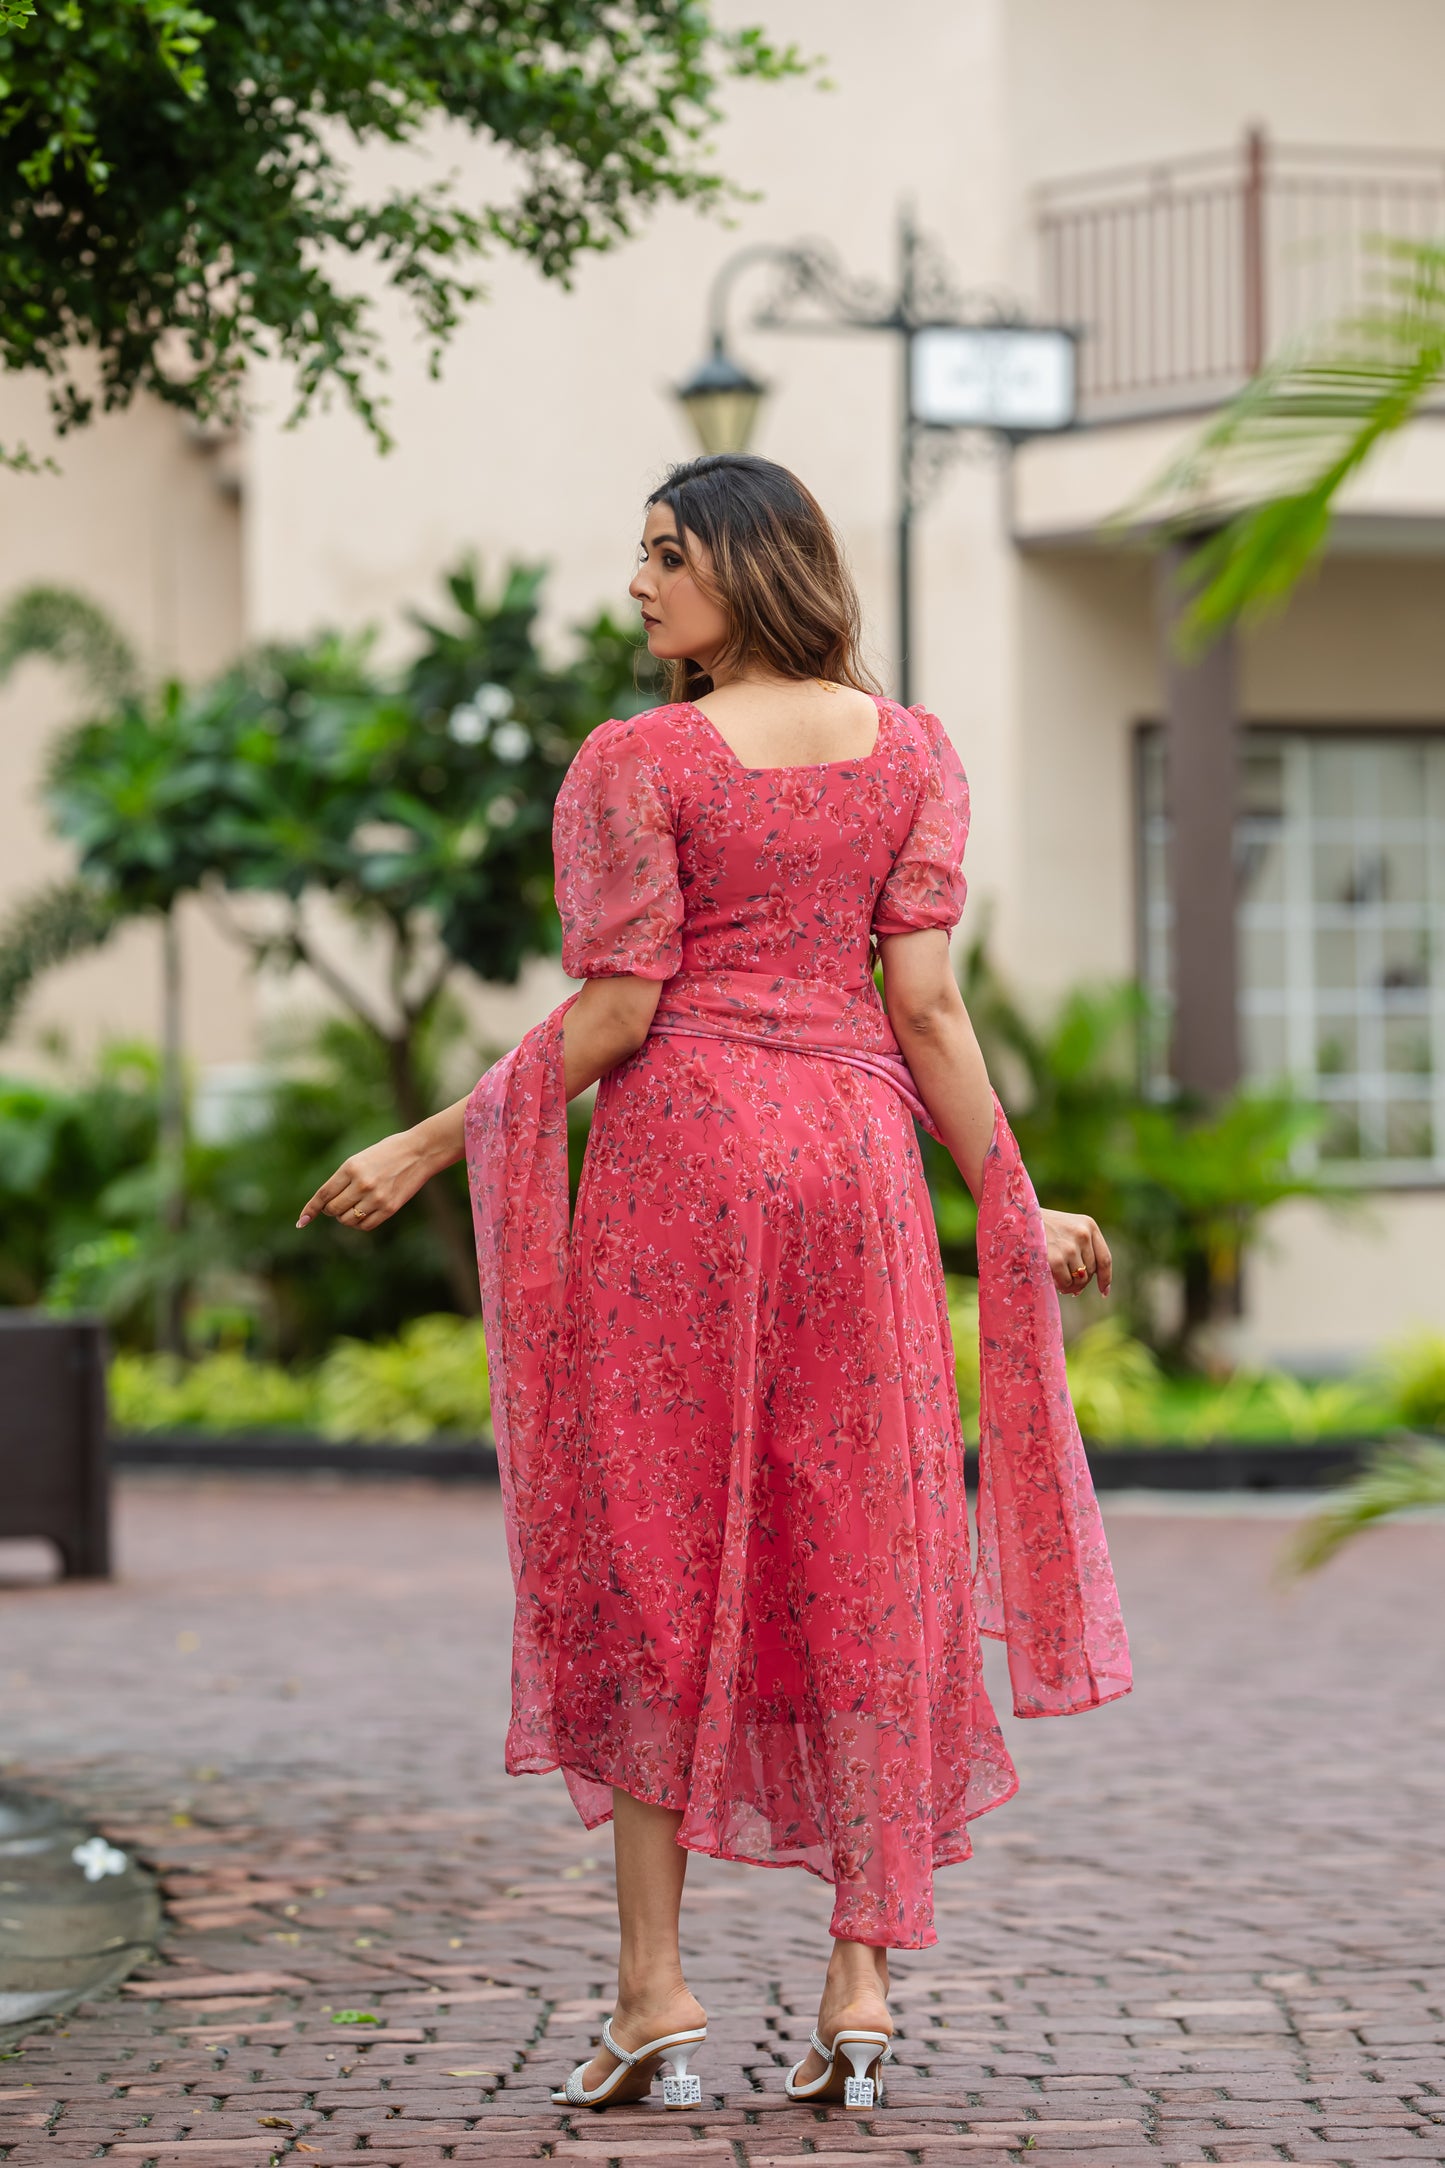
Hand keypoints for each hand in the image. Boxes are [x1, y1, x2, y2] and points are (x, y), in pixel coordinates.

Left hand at [297, 1129, 433, 1232]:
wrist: (420, 1152)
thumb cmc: (388, 1152)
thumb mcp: (361, 1159)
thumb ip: (344, 1179)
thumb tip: (327, 1204)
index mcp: (351, 1167)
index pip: (323, 1194)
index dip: (311, 1209)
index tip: (302, 1221)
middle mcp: (362, 1183)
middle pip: (333, 1209)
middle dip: (331, 1210)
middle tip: (337, 1205)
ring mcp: (376, 1197)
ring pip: (347, 1220)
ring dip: (345, 1217)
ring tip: (353, 1207)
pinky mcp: (389, 1208)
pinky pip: (365, 1225)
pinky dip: (359, 1223)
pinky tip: (363, 1214)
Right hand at [1040, 1208, 1111, 1297]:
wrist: (1017, 1219)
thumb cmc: (1041, 1227)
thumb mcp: (1067, 1229)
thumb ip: (1081, 1250)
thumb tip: (1082, 1286)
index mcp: (1089, 1225)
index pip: (1104, 1258)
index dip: (1105, 1278)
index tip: (1104, 1292)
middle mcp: (1083, 1234)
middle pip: (1091, 1271)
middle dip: (1081, 1282)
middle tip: (1070, 1285)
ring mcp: (1070, 1247)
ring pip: (1080, 1279)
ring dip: (1070, 1285)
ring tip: (1059, 1281)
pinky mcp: (1056, 1258)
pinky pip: (1066, 1282)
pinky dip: (1061, 1286)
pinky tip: (1053, 1281)